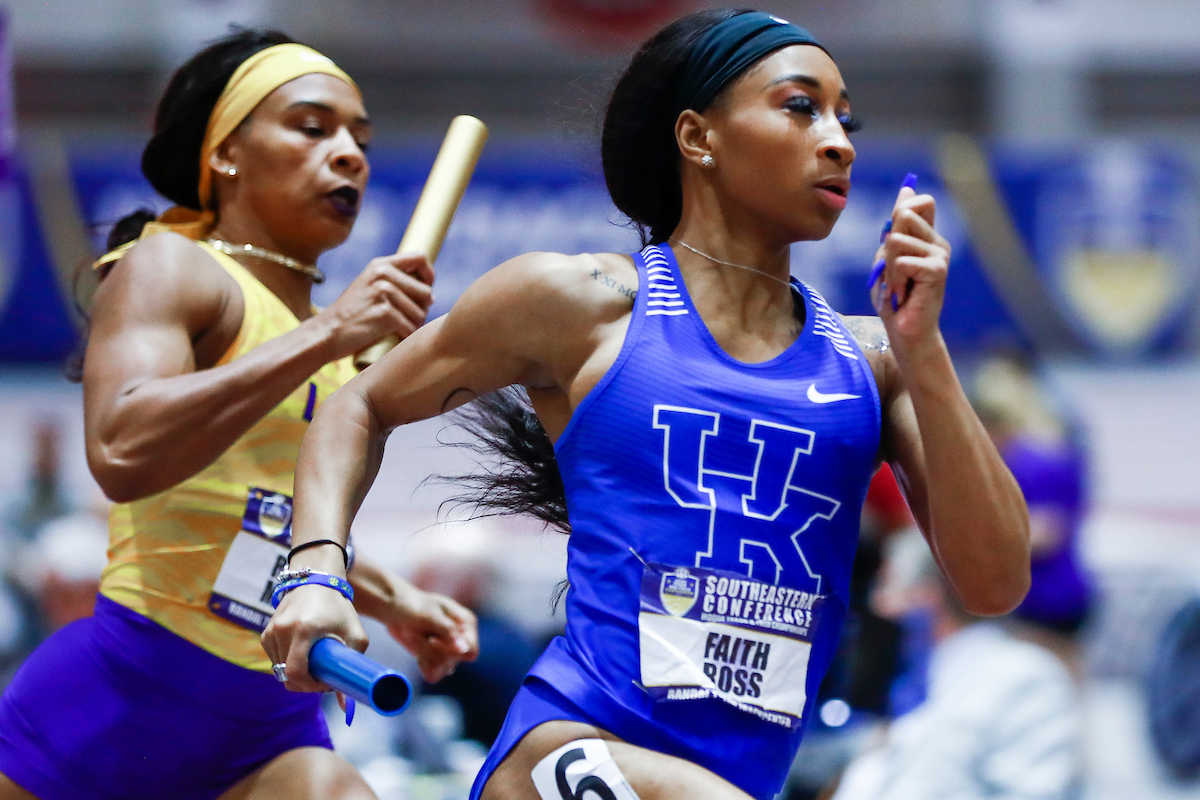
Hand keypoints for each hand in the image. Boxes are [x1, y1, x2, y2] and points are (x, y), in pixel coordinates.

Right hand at [261, 583, 368, 692]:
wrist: (316, 579)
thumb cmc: (338, 606)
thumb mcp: (354, 633)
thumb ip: (353, 665)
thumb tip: (346, 705)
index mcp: (302, 630)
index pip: (295, 673)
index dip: (310, 686)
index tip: (325, 683)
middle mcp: (282, 630)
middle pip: (287, 676)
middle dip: (305, 682)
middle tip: (322, 675)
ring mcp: (271, 631)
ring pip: (280, 669)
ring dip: (297, 672)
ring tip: (315, 660)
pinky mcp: (266, 632)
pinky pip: (275, 659)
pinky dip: (289, 662)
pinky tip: (304, 651)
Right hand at [314, 252, 434, 359]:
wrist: (327, 333)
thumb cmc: (352, 314)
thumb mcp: (369, 286)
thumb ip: (394, 282)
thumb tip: (430, 293)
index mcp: (380, 264)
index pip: (420, 258)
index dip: (429, 275)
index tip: (425, 291)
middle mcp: (383, 274)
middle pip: (426, 290)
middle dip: (422, 309)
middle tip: (407, 319)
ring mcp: (383, 293)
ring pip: (421, 312)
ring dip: (413, 325)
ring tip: (397, 329)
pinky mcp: (384, 313)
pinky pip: (411, 327)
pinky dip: (405, 337)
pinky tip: (394, 338)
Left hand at [386, 584, 478, 682]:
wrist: (396, 609)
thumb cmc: (414, 607)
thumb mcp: (429, 615)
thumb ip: (448, 630)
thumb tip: (463, 649)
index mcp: (466, 623)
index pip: (471, 651)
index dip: (452, 651)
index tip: (433, 639)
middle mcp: (461, 638)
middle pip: (454, 661)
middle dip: (432, 651)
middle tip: (417, 633)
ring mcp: (450, 650)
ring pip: (443, 669)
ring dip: (424, 654)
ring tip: (415, 637)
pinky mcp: (437, 659)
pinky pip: (433, 674)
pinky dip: (422, 663)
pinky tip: (417, 648)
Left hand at [870, 186, 950, 354]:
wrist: (905, 331)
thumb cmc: (894, 298)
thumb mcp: (887, 257)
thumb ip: (895, 227)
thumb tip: (906, 189)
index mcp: (926, 238)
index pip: (921, 202)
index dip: (901, 209)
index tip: (891, 238)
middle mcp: (937, 243)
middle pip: (902, 215)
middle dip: (886, 245)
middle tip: (893, 272)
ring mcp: (940, 255)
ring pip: (896, 240)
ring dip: (888, 267)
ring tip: (898, 285)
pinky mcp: (937, 269)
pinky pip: (901, 261)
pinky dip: (894, 279)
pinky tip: (904, 293)